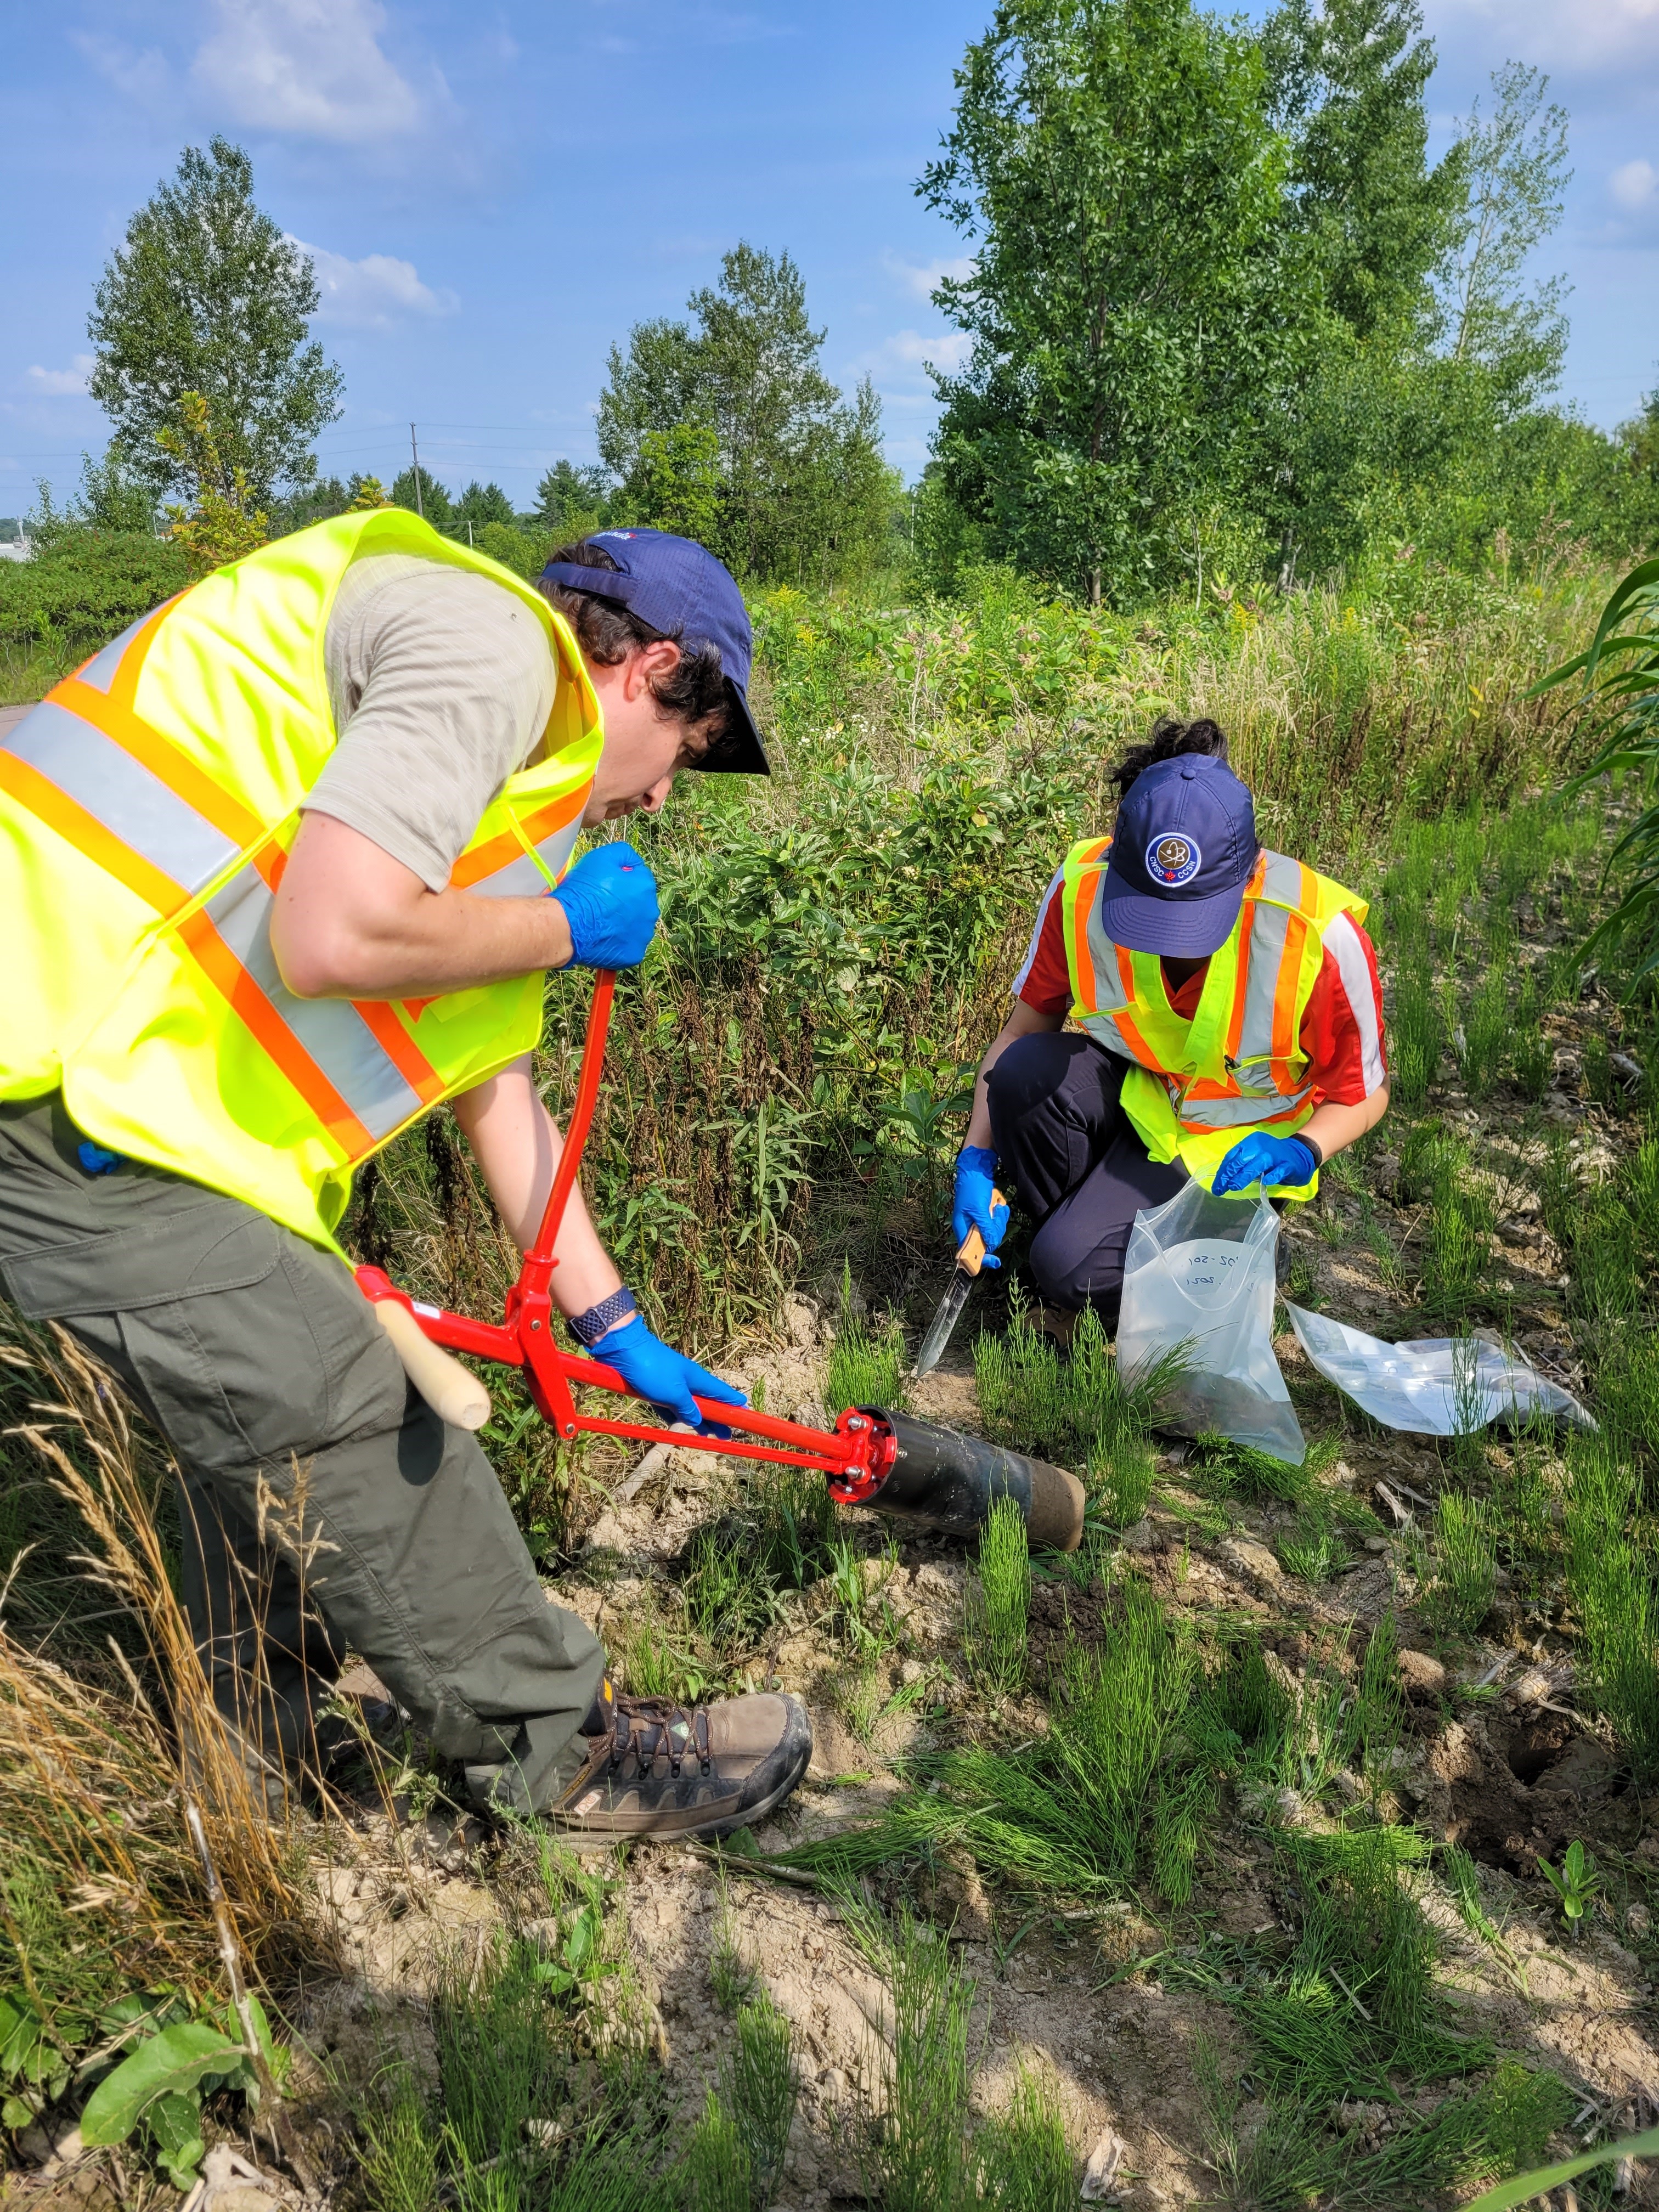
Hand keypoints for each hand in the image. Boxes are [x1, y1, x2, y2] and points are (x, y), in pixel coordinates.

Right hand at [550, 842, 658, 969]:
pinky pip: (627, 946)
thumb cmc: (583, 890)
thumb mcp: (602, 856)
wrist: (567, 925)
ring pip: (634, 925)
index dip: (619, 878)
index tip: (603, 883)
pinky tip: (602, 938)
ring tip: (599, 922)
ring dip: (621, 923)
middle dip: (623, 902)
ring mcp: (643, 936)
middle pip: (637, 903)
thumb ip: (623, 853)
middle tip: (599, 903)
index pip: (638, 877)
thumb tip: (632, 861)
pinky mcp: (633, 955)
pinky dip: (617, 943)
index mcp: (646, 887)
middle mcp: (651, 912)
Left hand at [591, 1318, 746, 1434]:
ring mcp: (670, 1384)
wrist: (623, 1349)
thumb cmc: (652, 1369)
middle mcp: (687, 1381)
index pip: (723, 1394)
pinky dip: (676, 1416)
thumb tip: (698, 1419)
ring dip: (698, 1420)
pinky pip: (669, 1406)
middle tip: (727, 1435)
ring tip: (708, 1435)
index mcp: (697, 1379)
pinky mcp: (654, 1388)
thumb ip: (688, 1408)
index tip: (746, 1414)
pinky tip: (680, 1424)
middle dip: (717, 1420)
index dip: (734, 1405)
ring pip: (688, 1406)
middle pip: (706, 1404)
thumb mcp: (674, 1393)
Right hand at [952, 1145, 1009, 1266]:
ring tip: (997, 1206)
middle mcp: (970, 1227)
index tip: (995, 1262)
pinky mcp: (986, 1215)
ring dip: (999, 1220)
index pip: (970, 1251)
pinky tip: (998, 1204)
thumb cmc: (972, 1188)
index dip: (981, 1259)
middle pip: (987, 1242)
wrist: (976, 1169)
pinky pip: (997, 1221)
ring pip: (994, 1231)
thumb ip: (985, 1228)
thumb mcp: (978, 1208)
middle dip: (995, 1230)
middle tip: (995, 1215)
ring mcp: (979, 1221)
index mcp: (962, 1228)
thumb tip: (991, 1245)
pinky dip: (1001, 1213)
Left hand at [1212, 1131, 1318, 1194]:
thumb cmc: (1272, 1157)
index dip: (1223, 1171)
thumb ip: (1241, 1164)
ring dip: (1244, 1176)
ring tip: (1234, 1187)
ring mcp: (1275, 1154)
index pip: (1233, 1156)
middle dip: (1229, 1175)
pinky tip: (1266, 1182)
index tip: (1216, 1185)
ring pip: (1257, 1165)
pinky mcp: (1288, 1164)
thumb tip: (1224, 1178)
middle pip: (1242, 1160)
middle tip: (1221, 1189)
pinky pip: (1278, 1171)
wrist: (1299, 1153)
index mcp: (1251, 1142)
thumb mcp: (1254, 1156)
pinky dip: (1272, 1176)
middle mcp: (1261, 1146)